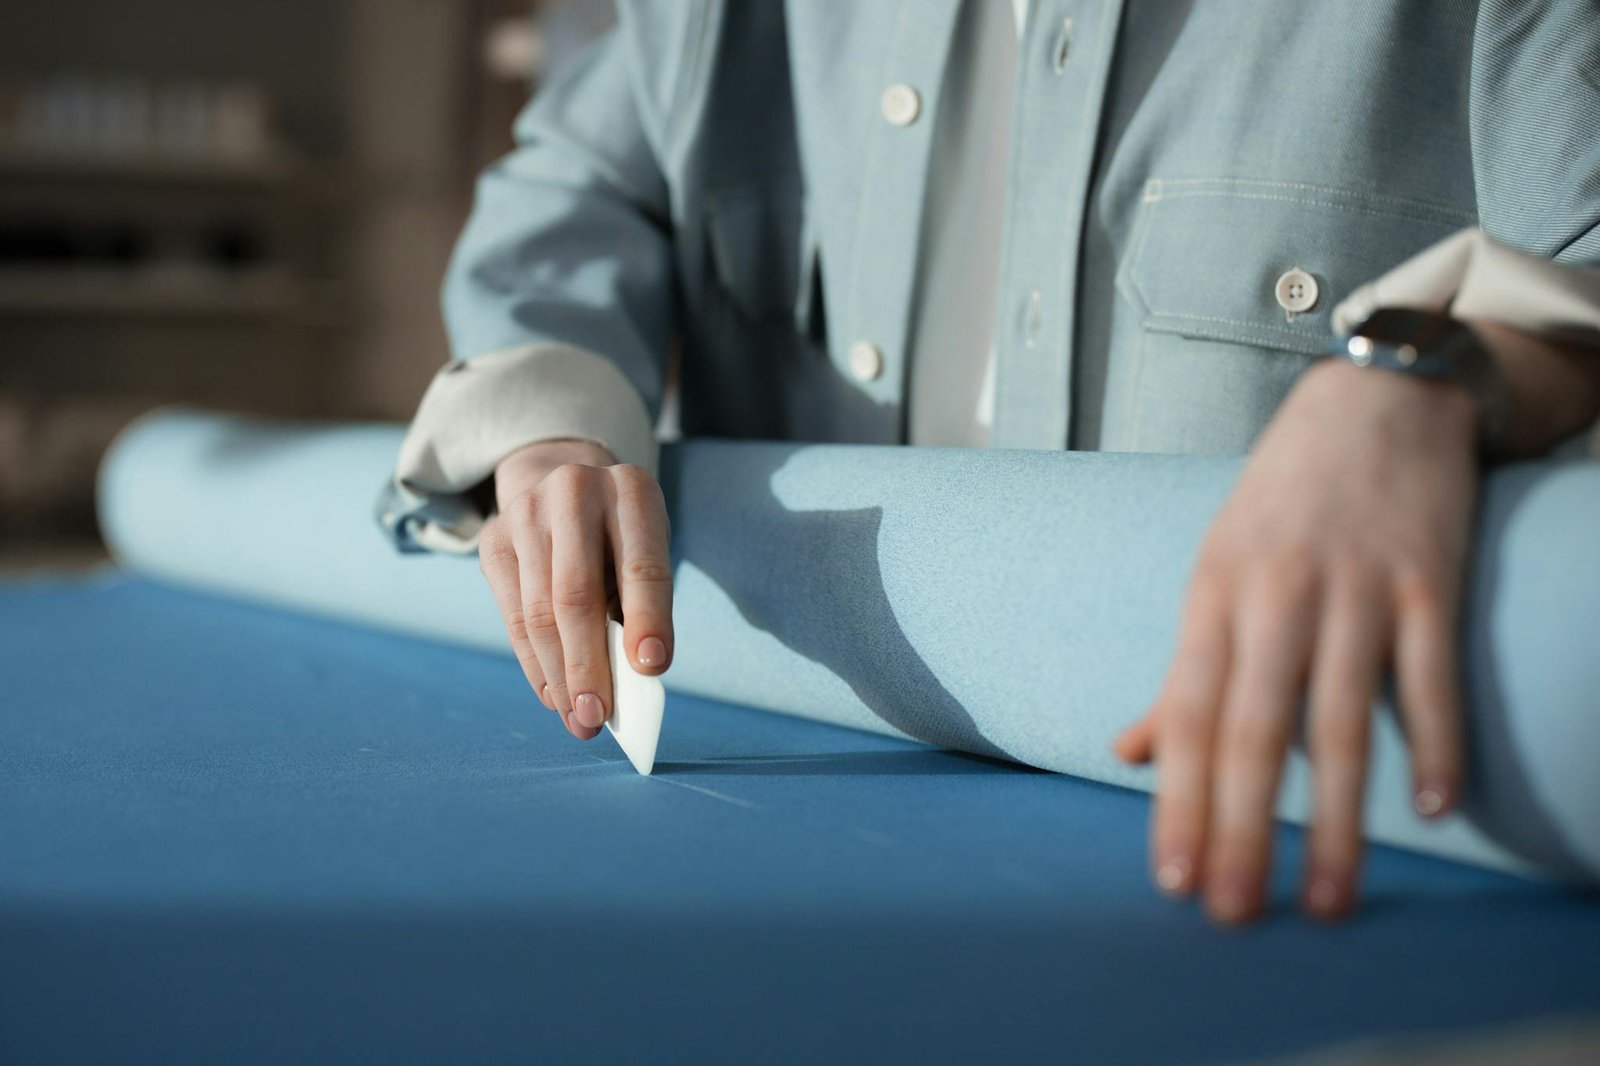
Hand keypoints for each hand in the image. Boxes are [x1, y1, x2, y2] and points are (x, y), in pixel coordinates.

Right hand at [477, 439, 672, 738]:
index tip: (652, 669)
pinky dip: (534, 665)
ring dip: (559, 677)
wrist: (562, 476)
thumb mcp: (645, 548)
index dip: (648, 619)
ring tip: (578, 720)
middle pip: (576, 595)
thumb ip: (640, 604)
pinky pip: (513, 617)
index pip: (641, 565)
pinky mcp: (493, 540)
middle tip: (599, 718)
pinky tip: (553, 695)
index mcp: (631, 490)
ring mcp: (526, 514)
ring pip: (539, 613)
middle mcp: (574, 492)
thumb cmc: (620, 532)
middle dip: (588, 666)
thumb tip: (626, 679)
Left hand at [1113, 359, 1480, 923]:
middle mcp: (1275, 595)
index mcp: (1212, 597)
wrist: (1374, 399)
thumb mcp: (1214, 575)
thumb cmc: (1282, 504)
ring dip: (1340, 817)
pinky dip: (1433, 738)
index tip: (1174, 881)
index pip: (1189, 717)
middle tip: (1236, 913)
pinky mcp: (1426, 577)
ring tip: (1332, 899)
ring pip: (1341, 717)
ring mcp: (1354, 586)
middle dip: (1241, 828)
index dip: (1180, 803)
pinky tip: (1435, 806)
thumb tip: (1129, 751)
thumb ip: (1181, 673)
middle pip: (1254, 728)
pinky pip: (1431, 671)